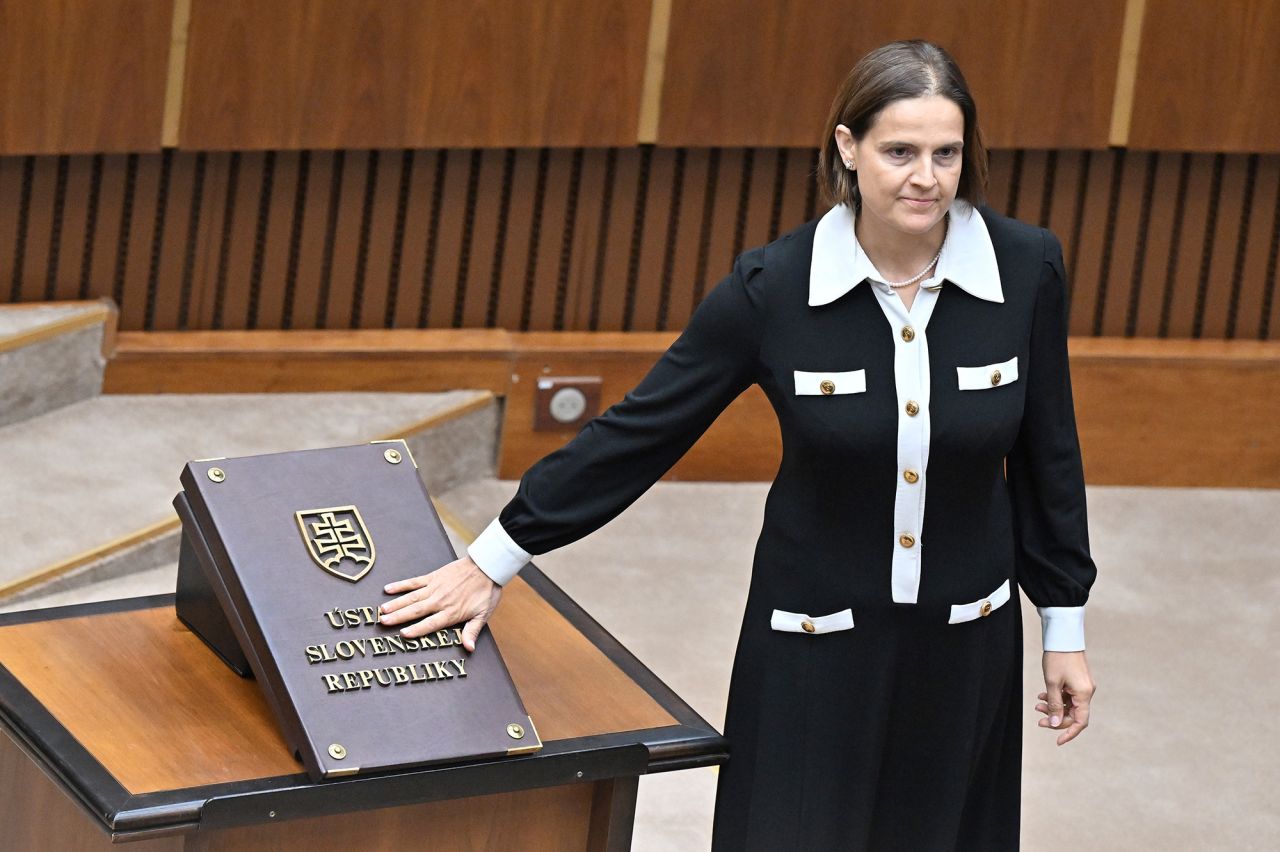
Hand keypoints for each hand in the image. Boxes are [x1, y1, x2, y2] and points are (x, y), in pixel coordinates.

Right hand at [378, 555, 501, 651]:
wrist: (486, 566)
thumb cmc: (486, 592)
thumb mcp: (483, 615)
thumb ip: (472, 631)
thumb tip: (469, 648)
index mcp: (451, 612)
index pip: (430, 624)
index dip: (417, 630)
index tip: (403, 634)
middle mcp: (440, 601)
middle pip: (416, 611)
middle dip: (399, 617)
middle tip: (382, 622)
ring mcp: (435, 588)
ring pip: (411, 597)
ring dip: (396, 604)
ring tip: (382, 610)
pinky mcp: (433, 577)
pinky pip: (414, 582)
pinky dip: (401, 585)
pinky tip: (388, 589)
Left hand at [1036, 650, 1094, 745]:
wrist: (1062, 636)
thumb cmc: (1058, 658)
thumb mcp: (1052, 683)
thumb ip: (1054, 705)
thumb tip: (1055, 724)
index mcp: (1084, 694)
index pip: (1080, 721)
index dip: (1069, 733)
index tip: (1058, 742)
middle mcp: (1086, 692)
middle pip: (1073, 714)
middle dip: (1056, 718)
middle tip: (1039, 718)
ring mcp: (1082, 686)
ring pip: (1068, 704)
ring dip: (1053, 707)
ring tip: (1037, 704)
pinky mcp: (1077, 680)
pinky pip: (1067, 695)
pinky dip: (1055, 697)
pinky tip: (1042, 695)